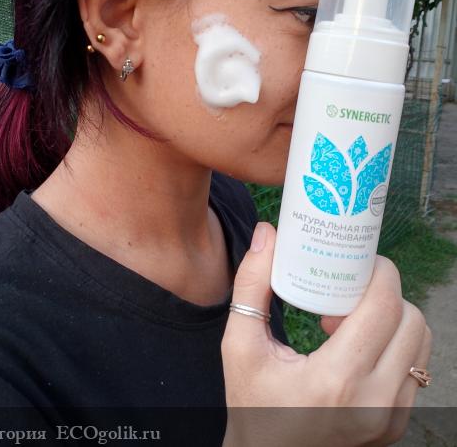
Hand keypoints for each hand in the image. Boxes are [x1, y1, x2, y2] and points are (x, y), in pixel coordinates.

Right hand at [221, 222, 431, 446]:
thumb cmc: (250, 404)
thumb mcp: (239, 344)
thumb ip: (251, 284)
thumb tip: (267, 232)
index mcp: (336, 381)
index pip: (385, 307)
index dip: (380, 272)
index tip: (359, 259)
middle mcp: (374, 403)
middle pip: (411, 320)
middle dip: (385, 292)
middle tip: (350, 287)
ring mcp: (390, 419)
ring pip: (420, 344)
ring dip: (393, 318)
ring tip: (351, 318)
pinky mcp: (395, 426)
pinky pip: (414, 369)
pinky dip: (395, 345)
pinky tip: (358, 345)